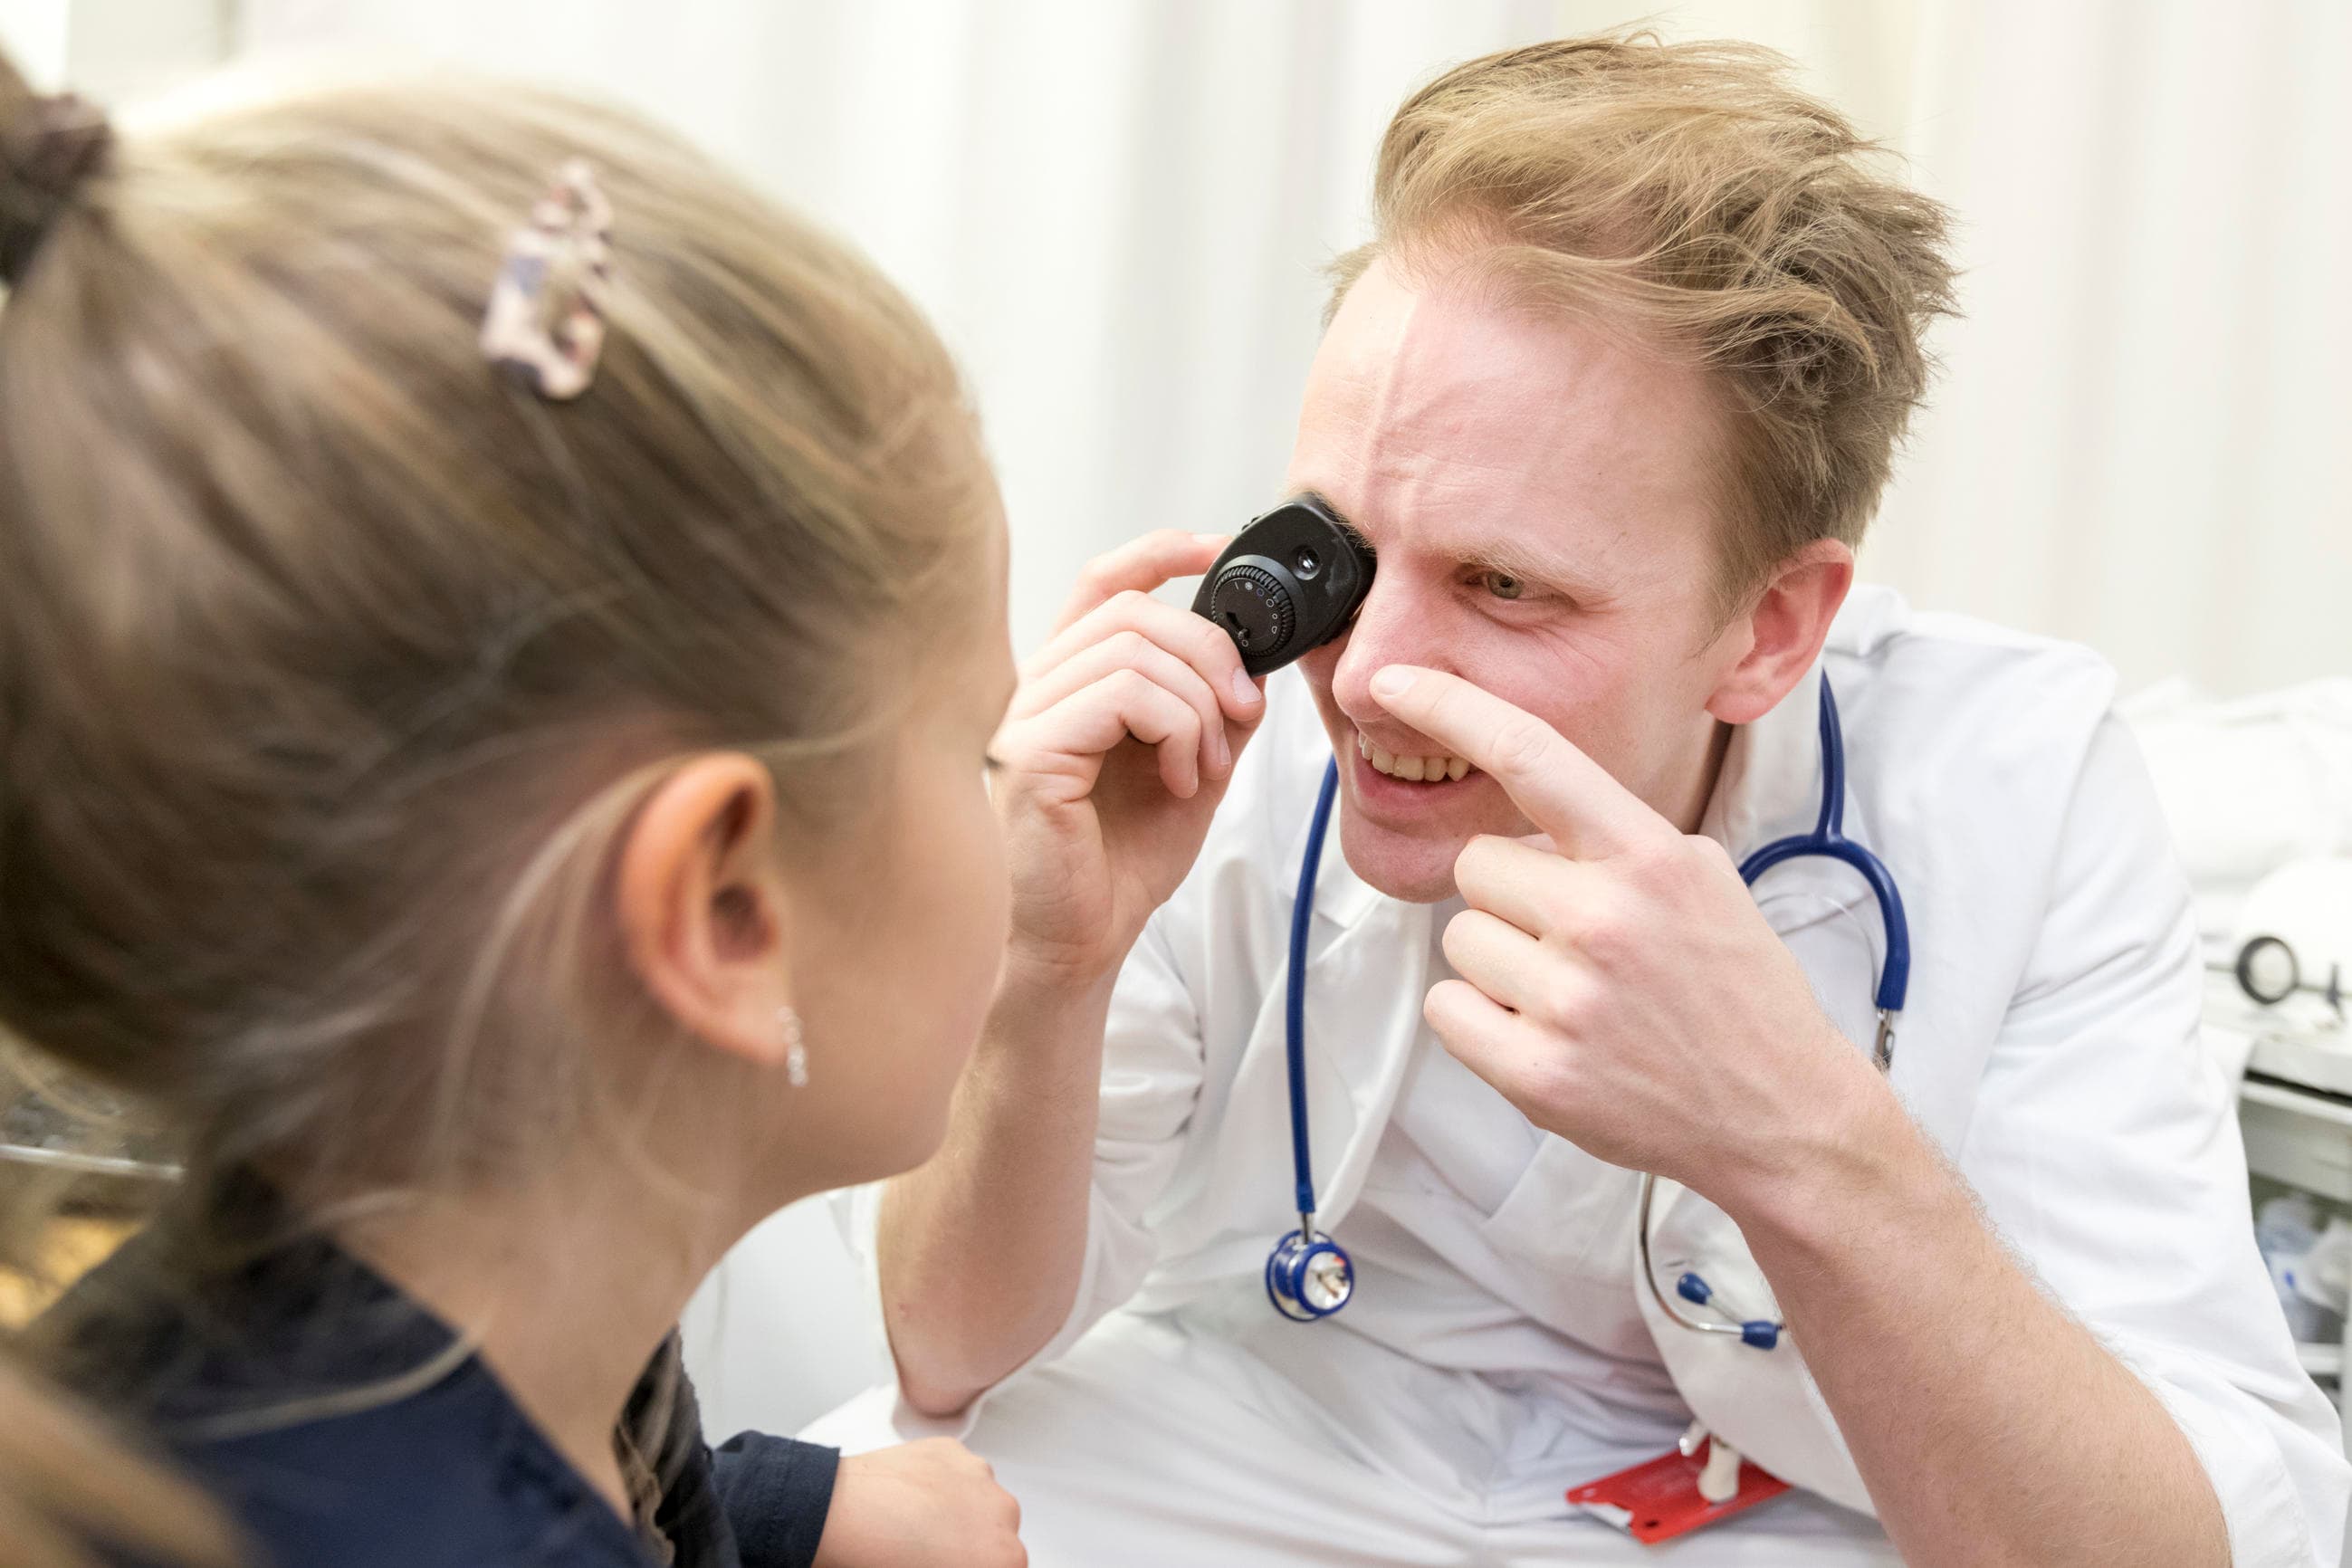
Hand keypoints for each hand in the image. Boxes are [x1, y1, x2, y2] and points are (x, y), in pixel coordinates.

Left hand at [813, 1439, 1024, 1567]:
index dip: (976, 1565)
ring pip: (981, 1500)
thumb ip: (963, 1566)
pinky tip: (911, 1499)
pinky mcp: (954, 1449)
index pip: (1007, 1565)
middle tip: (935, 1555)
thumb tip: (957, 1559)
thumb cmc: (878, 1561)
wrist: (841, 1518)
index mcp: (1006, 1558)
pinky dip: (943, 1484)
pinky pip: (959, 1473)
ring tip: (918, 1527)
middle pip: (999, 1534)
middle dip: (974, 1546)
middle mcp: (1003, 1511)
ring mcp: (980, 1475)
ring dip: (961, 1513)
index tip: (955, 1564)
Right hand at [992, 531, 1266, 983]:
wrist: (1084, 941)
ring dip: (1199, 706)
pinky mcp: (1030, 752)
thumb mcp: (1193, 767)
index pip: (1102, 583)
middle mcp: (1037, 687)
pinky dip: (1176, 730)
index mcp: (1070, 681)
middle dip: (1211, 653)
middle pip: (1134, 611)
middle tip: (1240, 716)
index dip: (1160, 550)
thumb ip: (1215, 709)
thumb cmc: (1120, 862)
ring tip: (1206, 767)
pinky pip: (1121, 695)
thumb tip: (1255, 657)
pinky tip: (1182, 779)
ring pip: (1133, 650)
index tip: (1217, 548)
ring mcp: (1024, 717)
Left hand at [1367, 665, 1885, 1211]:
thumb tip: (1524, 797)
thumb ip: (1612, 832)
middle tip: (1573, 939)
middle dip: (1508, 897)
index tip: (1396, 680)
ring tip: (1572, 993)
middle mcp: (1604, 919)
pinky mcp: (1538, 1073)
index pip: (1533, 756)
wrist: (1781, 1112)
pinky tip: (1546, 1033)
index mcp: (1647, 856)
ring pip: (1459, 939)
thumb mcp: (1698, 876)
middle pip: (1475, 865)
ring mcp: (1569, 1000)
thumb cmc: (1734, 989)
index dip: (1452, 708)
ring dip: (1498, 964)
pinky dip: (1479, 1020)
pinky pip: (1448, 1009)